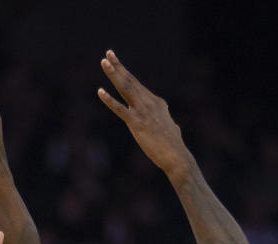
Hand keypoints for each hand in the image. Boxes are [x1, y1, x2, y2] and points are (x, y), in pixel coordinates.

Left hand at [97, 50, 192, 182]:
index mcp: (156, 102)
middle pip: (130, 81)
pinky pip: (120, 109)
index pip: (137, 86)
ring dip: (114, 74)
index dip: (126, 73)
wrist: (176, 156)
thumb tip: (173, 127)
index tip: (116, 62)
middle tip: (108, 53)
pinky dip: (109, 100)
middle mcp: (149, 103)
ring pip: (125, 88)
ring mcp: (143, 112)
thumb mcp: (171, 129)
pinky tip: (100, 91)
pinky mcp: (137, 124)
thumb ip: (168, 123)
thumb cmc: (173, 146)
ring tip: (104, 61)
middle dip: (118, 66)